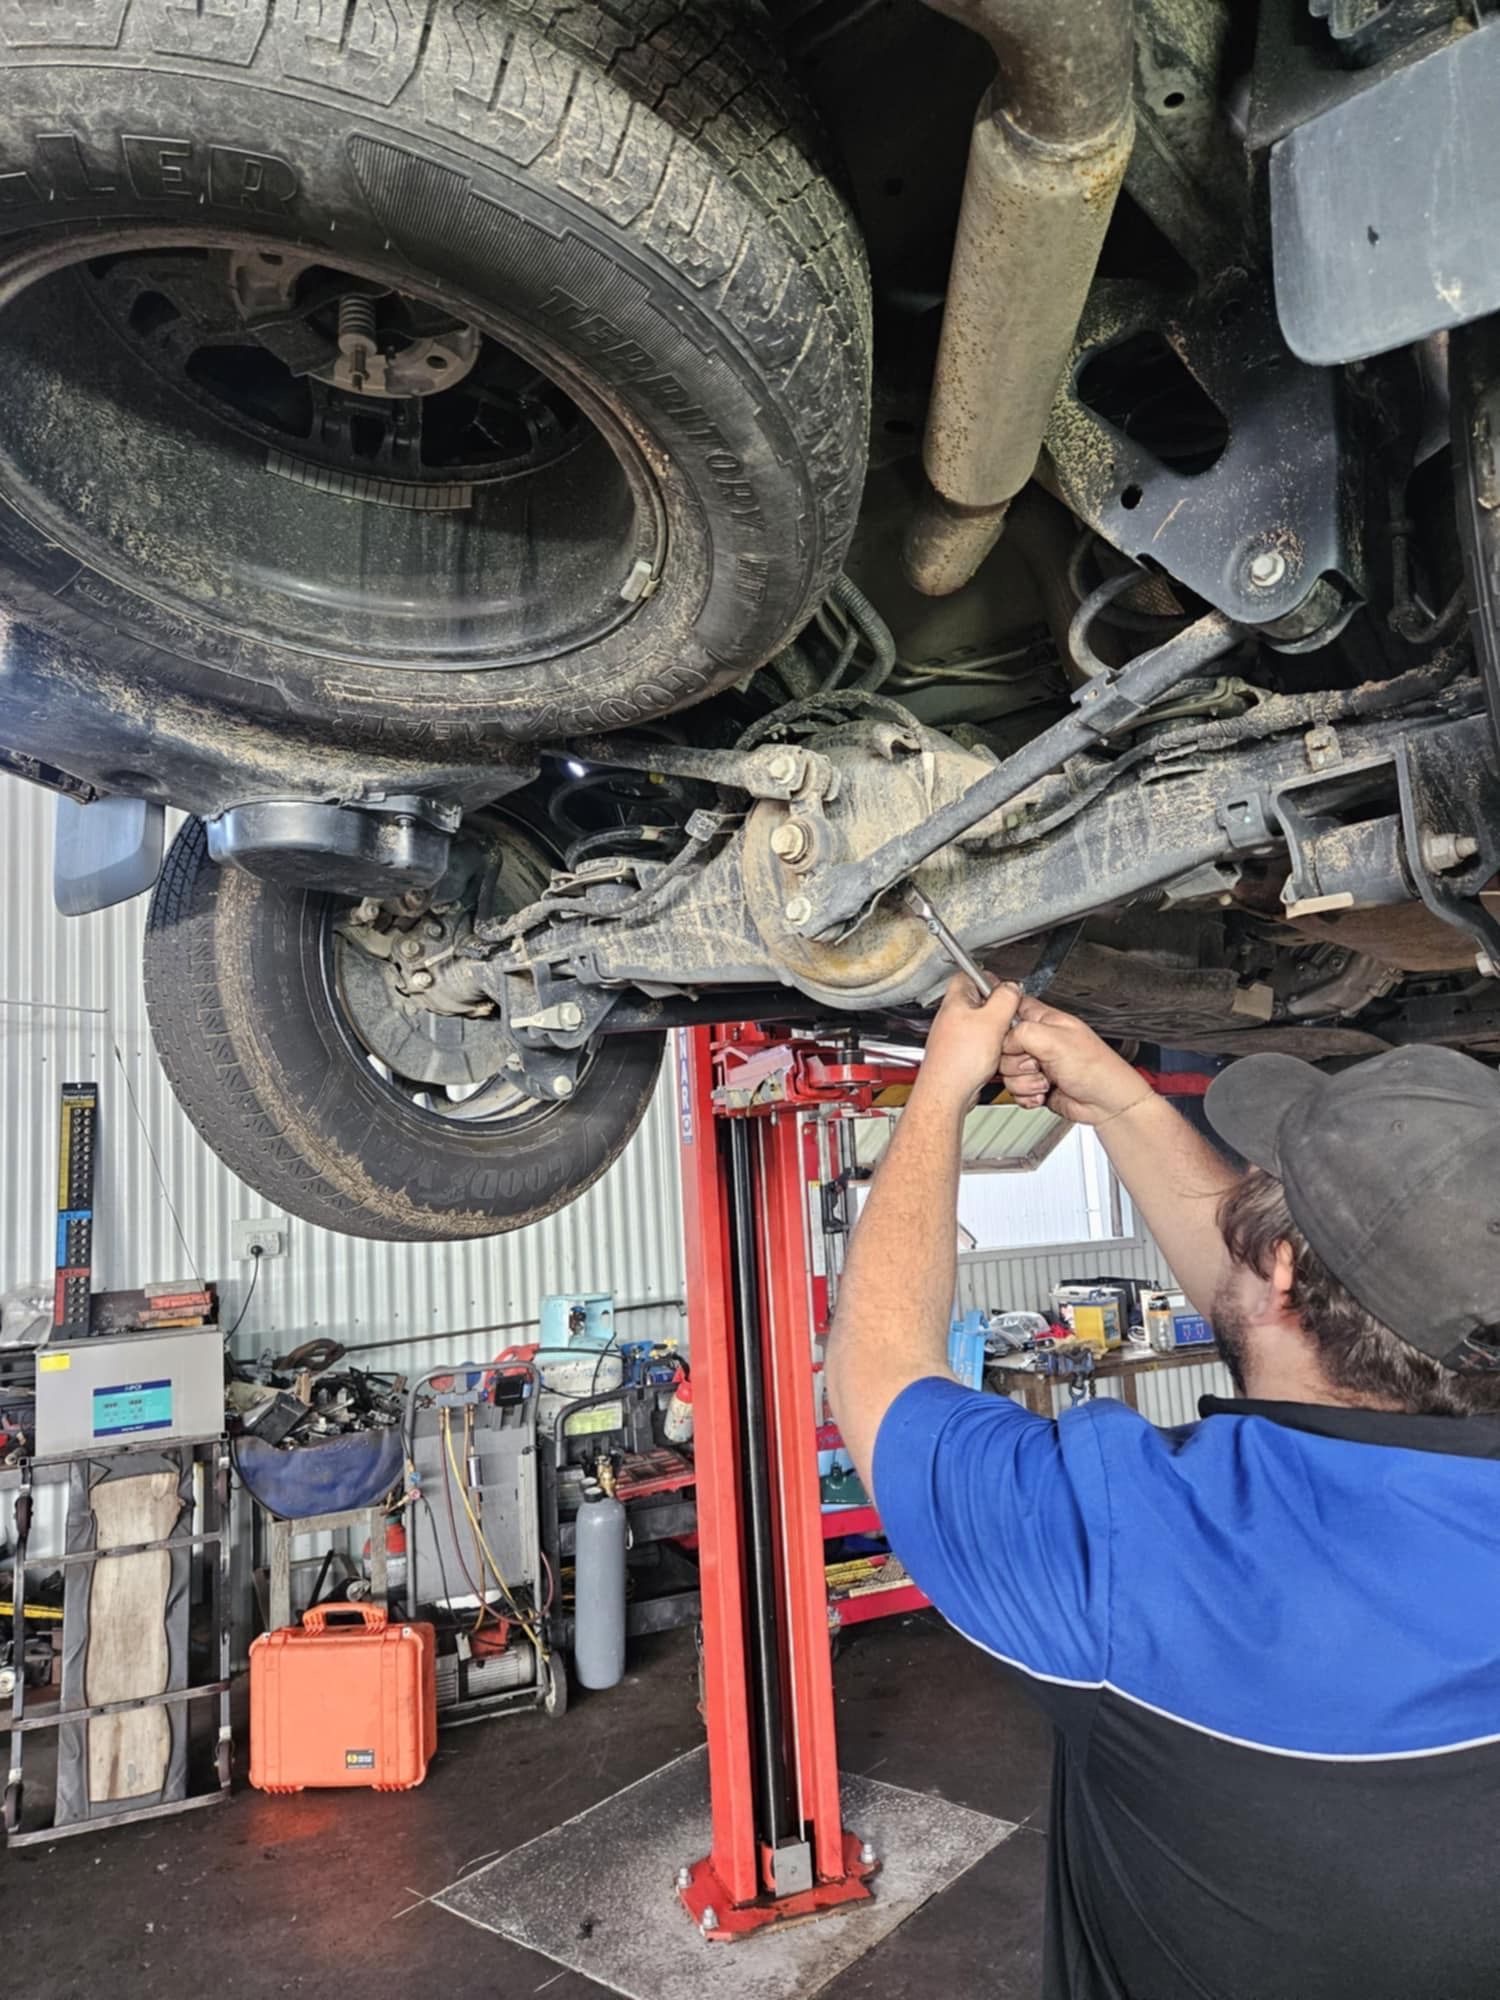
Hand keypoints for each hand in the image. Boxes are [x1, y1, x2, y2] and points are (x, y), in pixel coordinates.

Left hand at [917, 975, 1022, 1109]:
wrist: (947, 1092)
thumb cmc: (959, 1060)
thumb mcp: (992, 1020)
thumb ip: (1005, 998)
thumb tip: (1012, 987)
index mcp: (955, 1000)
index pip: (970, 975)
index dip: (990, 979)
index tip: (1005, 989)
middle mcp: (952, 1016)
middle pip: (980, 1001)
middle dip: (998, 1010)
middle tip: (1006, 1018)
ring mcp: (954, 1036)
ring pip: (982, 1025)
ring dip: (996, 1032)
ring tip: (1000, 1040)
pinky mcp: (960, 1053)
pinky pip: (981, 1044)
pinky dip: (991, 1048)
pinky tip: (994, 1057)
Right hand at [1000, 996, 1155, 1125]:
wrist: (1107, 1103)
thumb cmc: (1095, 1068)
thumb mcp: (1056, 1040)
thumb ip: (1021, 1033)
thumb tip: (1003, 1041)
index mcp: (1045, 1020)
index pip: (1012, 1008)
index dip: (1003, 1021)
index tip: (1008, 1037)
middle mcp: (1038, 1041)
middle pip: (1003, 1046)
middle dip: (1016, 1061)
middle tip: (1035, 1063)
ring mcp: (1036, 1065)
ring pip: (1007, 1071)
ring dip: (1024, 1082)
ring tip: (1046, 1080)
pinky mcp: (1035, 1086)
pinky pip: (1015, 1090)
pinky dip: (1026, 1096)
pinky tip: (1044, 1093)